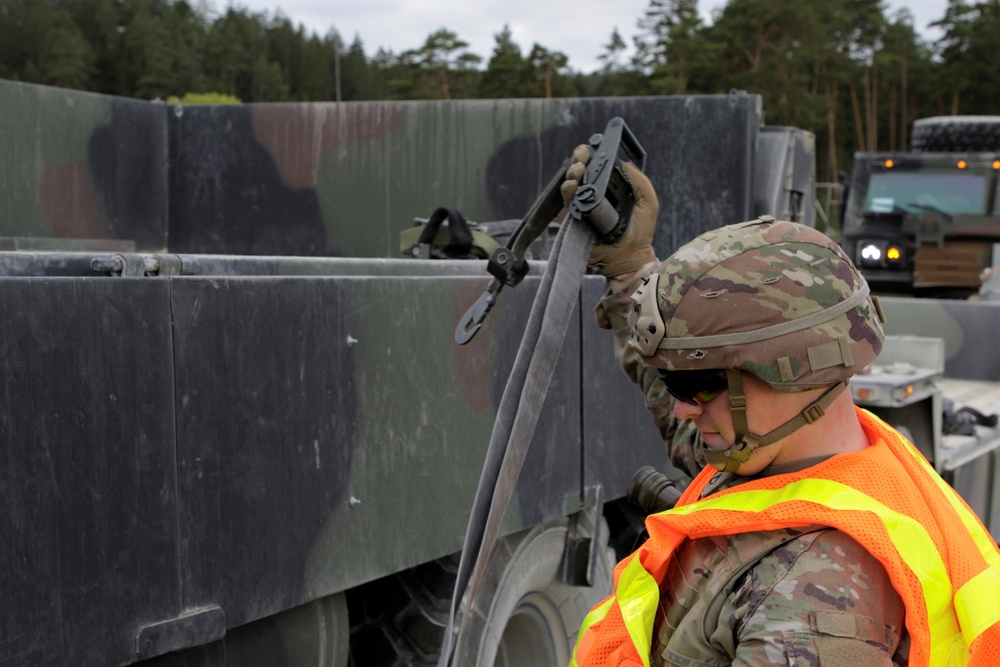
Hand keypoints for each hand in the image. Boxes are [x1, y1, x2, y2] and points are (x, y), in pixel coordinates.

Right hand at [560, 145, 657, 277]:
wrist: (630, 256)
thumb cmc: (641, 232)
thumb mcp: (648, 203)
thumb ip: (641, 183)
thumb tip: (626, 164)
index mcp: (611, 188)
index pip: (597, 166)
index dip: (592, 155)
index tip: (593, 147)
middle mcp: (595, 195)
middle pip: (581, 171)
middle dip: (579, 159)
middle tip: (583, 157)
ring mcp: (583, 206)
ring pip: (571, 183)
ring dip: (573, 173)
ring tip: (579, 170)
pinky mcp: (575, 219)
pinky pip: (567, 202)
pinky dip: (568, 191)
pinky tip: (572, 185)